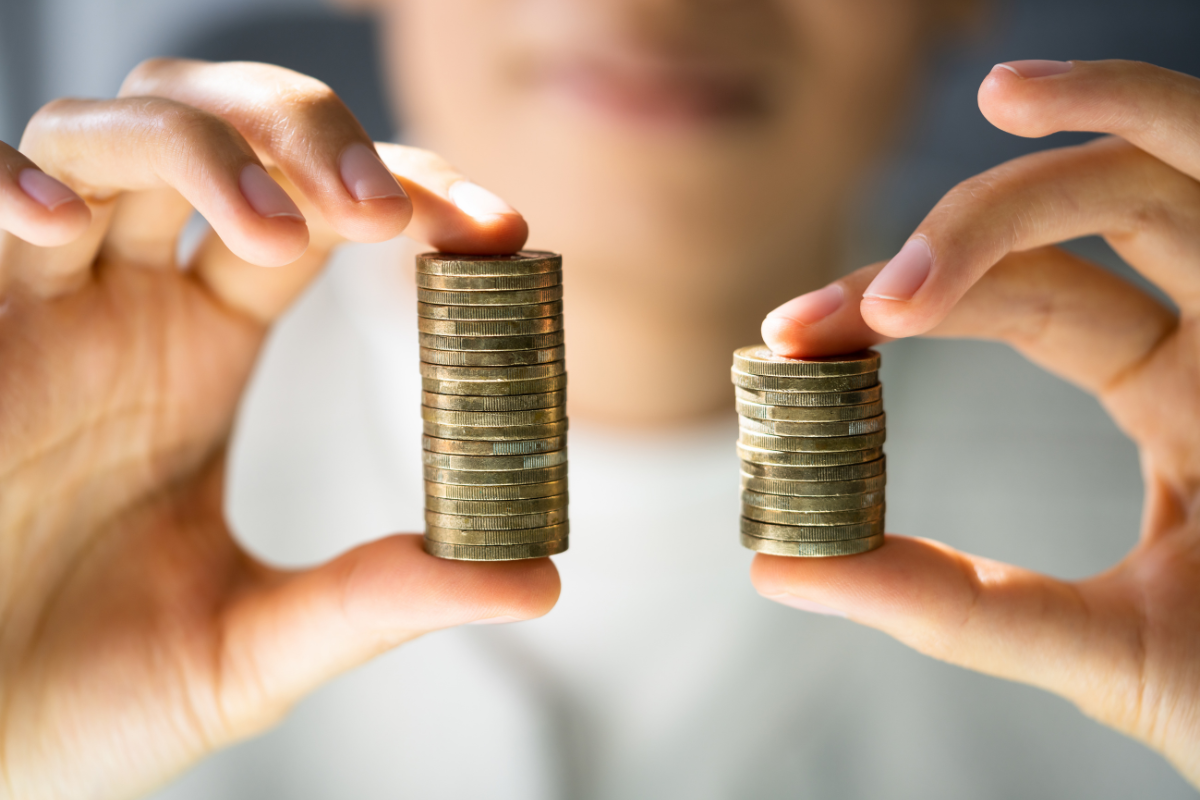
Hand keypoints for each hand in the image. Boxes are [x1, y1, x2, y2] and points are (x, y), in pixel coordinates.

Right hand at [0, 59, 557, 799]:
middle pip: (224, 129)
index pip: (320, 211)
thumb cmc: (93, 695)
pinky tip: (65, 225)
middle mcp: (133, 304)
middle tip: (385, 211)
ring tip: (277, 231)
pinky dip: (18, 183)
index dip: (409, 193)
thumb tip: (537, 580)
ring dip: (204, 145)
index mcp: (208, 345)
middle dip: (311, 133)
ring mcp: (44, 306)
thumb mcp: (257, 641)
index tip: (497, 232)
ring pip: (113, 133)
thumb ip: (380, 598)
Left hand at [753, 59, 1199, 784]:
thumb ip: (949, 604)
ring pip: (1175, 175)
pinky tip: (1051, 99)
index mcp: (1179, 399)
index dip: (907, 299)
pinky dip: (1156, 119)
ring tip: (994, 103)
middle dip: (956, 239)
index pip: (1028, 303)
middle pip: (1079, 231)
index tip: (790, 334)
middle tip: (836, 311)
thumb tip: (777, 568)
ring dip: (1080, 131)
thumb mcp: (1098, 647)